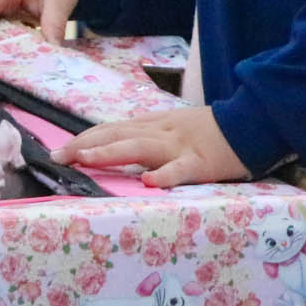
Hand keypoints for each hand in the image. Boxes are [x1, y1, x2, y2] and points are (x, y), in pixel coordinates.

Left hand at [54, 106, 251, 187]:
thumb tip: (114, 147)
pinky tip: (148, 182)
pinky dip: (165, 175)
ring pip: (140, 147)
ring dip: (110, 152)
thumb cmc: (209, 131)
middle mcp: (159, 132)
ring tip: (85, 161)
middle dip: (85, 145)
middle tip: (56, 157)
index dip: (84, 139)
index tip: (58, 150)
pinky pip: (181, 169)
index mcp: (152, 125)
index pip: (111, 129)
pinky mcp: (201, 162)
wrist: (250, 123)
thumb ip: (146, 137)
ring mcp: (179, 146)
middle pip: (116, 134)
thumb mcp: (172, 128)